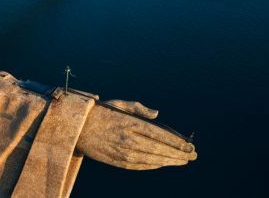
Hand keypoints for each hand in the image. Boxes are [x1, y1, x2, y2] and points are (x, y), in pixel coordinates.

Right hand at [76, 100, 196, 169]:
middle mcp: (126, 138)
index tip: (190, 145)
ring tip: (183, 161)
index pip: (158, 134)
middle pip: (158, 148)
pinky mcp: (115, 161)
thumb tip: (157, 114)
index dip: (176, 142)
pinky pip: (139, 165)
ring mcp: (121, 152)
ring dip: (169, 160)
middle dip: (178, 153)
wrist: (75, 128)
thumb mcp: (118, 103)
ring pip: (151, 159)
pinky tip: (163, 163)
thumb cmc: (99, 112)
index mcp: (129, 122)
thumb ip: (139, 108)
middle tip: (192, 155)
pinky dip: (153, 165)